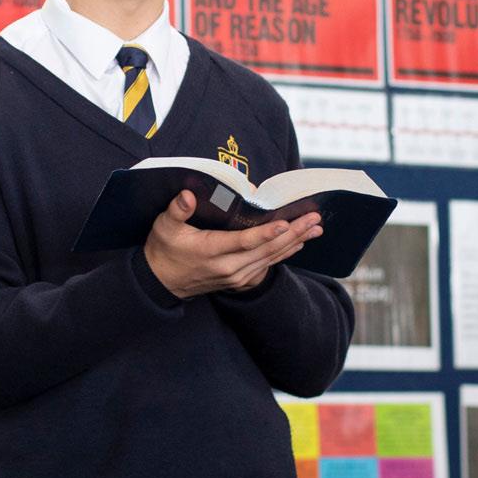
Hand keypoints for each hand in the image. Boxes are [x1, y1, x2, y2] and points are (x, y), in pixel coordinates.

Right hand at [143, 191, 322, 299]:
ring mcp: (237, 276)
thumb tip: (188, 194)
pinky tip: (299, 243)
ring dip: (295, 243)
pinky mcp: (241, 280)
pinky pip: (268, 265)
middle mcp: (229, 267)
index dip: (266, 233)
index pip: (244, 242)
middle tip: (314, 219)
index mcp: (211, 252)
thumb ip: (177, 210)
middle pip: (267, 250)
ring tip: (316, 229)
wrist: (161, 282)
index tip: (286, 223)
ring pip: (272, 258)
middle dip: (293, 233)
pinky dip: (285, 253)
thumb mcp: (164, 226)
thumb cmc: (163, 249)